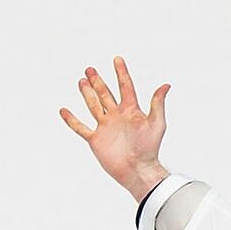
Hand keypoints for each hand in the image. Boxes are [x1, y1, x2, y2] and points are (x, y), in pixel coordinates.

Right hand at [60, 57, 171, 199]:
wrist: (137, 170)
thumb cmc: (149, 149)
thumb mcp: (156, 123)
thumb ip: (157, 104)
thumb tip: (166, 85)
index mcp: (131, 111)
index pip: (125, 87)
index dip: (121, 73)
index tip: (117, 59)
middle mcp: (116, 116)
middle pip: (105, 94)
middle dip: (98, 81)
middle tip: (90, 69)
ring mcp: (105, 127)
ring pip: (93, 106)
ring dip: (87, 94)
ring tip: (81, 81)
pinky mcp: (96, 140)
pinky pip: (81, 127)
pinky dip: (72, 120)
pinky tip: (64, 110)